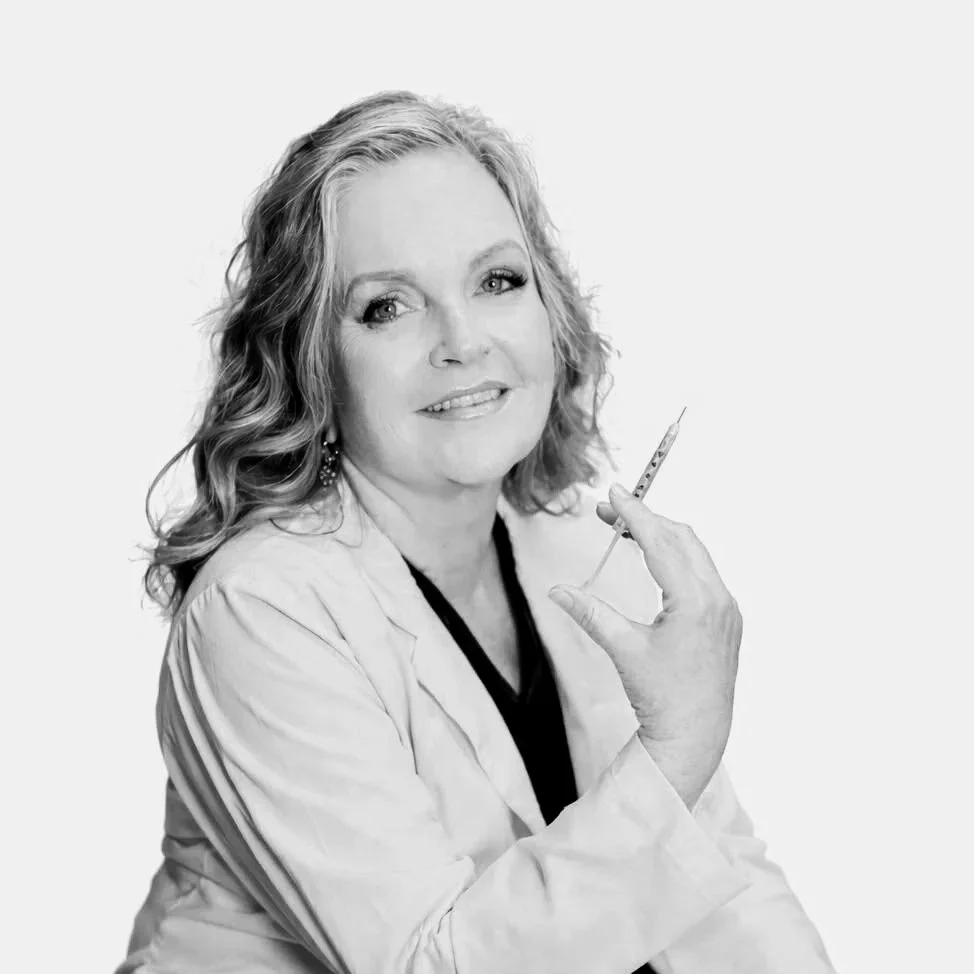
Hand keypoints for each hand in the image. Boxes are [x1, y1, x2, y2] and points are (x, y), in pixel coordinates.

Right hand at [548, 484, 742, 808]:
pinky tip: (656, 559)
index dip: (634, 513)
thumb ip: (590, 613)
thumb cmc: (660, 696)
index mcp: (695, 601)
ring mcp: (727, 608)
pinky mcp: (728, 619)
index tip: (613, 492)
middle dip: (645, 519)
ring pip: (695, 553)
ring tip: (626, 529)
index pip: (661, 541)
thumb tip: (556, 590)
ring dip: (662, 535)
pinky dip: (678, 556)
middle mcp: (718, 598)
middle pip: (681, 538)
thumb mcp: (623, 649)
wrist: (695, 735)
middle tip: (608, 510)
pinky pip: (704, 572)